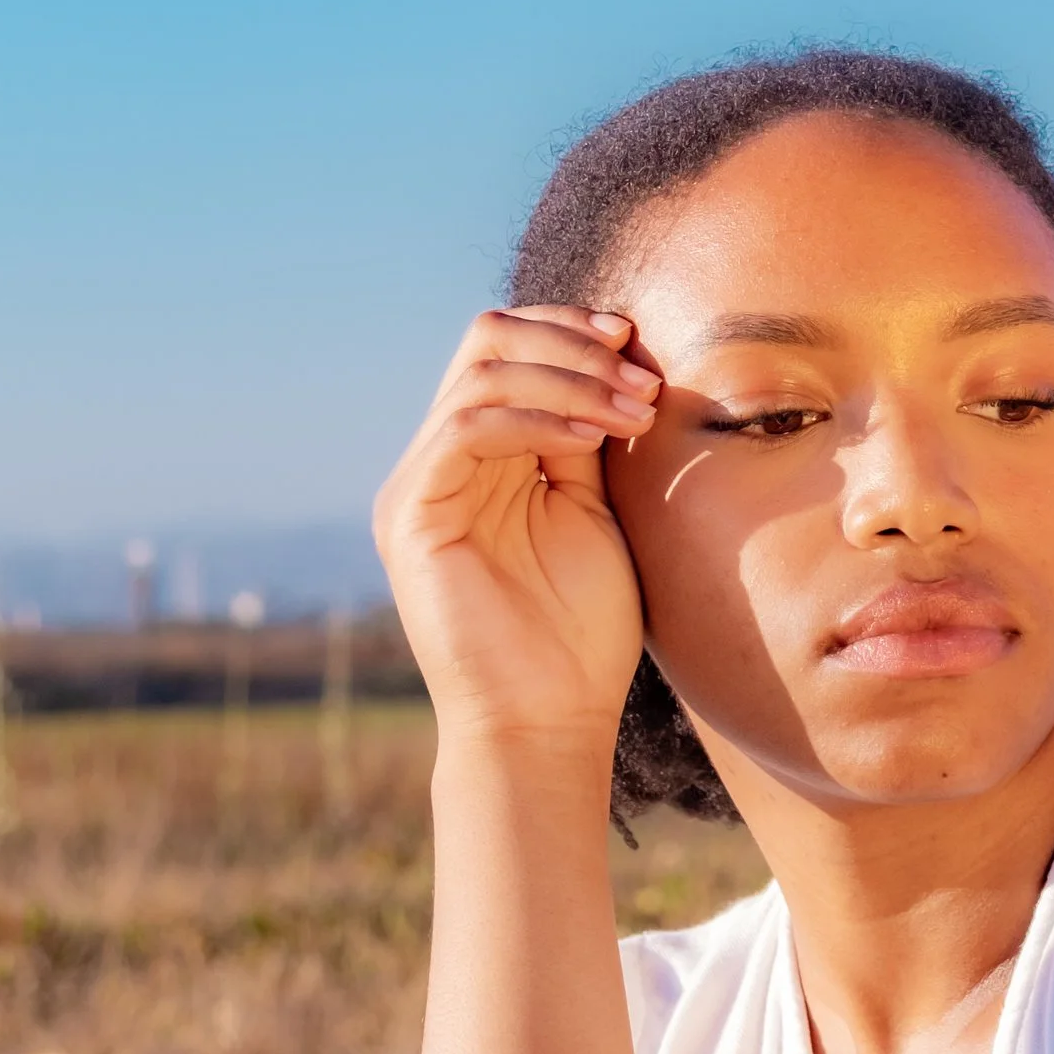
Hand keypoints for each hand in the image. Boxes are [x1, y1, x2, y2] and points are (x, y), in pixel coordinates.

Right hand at [375, 306, 660, 746]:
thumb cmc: (578, 632)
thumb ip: (583, 436)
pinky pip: (468, 427)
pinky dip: (539, 416)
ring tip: (634, 410)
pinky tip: (594, 437)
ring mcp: (419, 486)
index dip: (570, 332)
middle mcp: (439, 463)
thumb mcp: (591, 509)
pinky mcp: (413, 515)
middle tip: (640, 377)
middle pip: (485, 342)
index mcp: (478, 458)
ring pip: (479, 374)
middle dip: (572, 344)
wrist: (547, 721)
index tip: (638, 344)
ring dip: (570, 378)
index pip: (505, 350)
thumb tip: (612, 357)